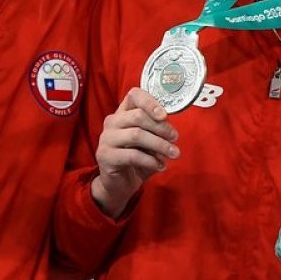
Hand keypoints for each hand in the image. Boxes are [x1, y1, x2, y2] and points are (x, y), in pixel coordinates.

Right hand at [90, 87, 179, 217]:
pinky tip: (160, 166)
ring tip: (173, 154)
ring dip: (159, 145)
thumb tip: (171, 131)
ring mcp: (106, 139)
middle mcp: (112, 122)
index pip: (134, 95)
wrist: (120, 184)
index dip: (150, 102)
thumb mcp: (150, 142)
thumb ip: (157, 131)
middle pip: (138, 116)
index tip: (164, 115)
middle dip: (161, 127)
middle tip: (175, 138)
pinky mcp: (105, 156)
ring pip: (136, 135)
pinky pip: (132, 155)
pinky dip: (150, 161)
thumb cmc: (138, 159)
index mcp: (123, 113)